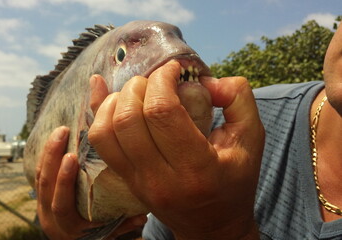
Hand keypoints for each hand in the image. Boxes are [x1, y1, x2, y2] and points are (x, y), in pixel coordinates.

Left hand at [35, 126, 146, 239]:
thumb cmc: (96, 236)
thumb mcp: (110, 233)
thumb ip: (124, 224)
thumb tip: (142, 214)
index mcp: (68, 228)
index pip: (61, 204)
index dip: (64, 180)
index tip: (72, 156)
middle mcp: (51, 218)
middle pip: (45, 186)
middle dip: (52, 157)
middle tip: (63, 132)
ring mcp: (42, 207)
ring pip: (39, 178)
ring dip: (48, 152)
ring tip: (60, 130)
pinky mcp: (41, 197)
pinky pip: (38, 175)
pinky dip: (45, 157)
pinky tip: (54, 139)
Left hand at [88, 60, 263, 238]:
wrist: (212, 226)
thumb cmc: (234, 181)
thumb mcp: (251, 139)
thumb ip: (238, 99)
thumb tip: (205, 78)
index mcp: (196, 168)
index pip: (162, 112)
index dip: (162, 80)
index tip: (173, 70)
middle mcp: (159, 178)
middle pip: (128, 119)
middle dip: (139, 86)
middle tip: (157, 81)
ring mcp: (137, 181)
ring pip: (104, 131)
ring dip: (116, 99)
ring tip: (138, 92)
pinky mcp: (125, 180)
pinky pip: (98, 143)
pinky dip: (98, 112)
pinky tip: (105, 92)